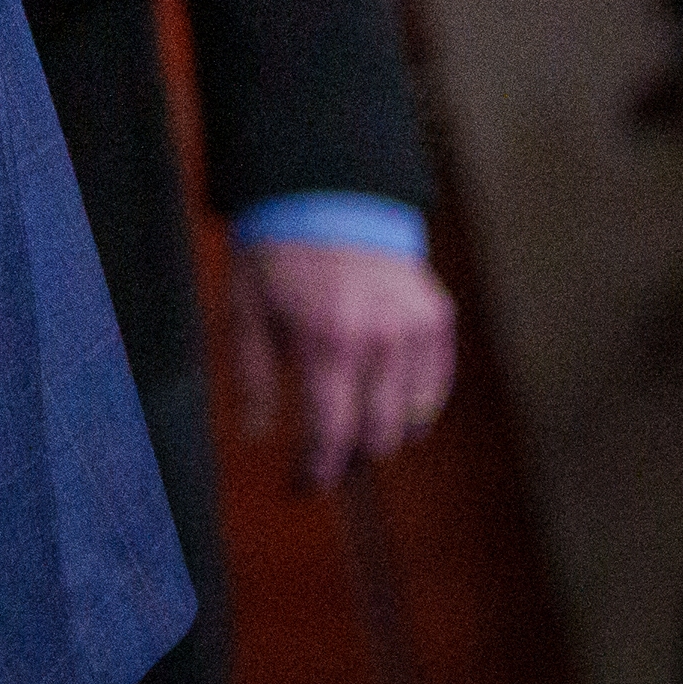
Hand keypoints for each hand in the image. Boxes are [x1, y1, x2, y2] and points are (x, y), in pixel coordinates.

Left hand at [233, 234, 458, 492]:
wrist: (324, 195)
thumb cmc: (274, 258)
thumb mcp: (245, 314)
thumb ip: (253, 380)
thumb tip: (259, 439)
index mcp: (327, 339)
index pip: (332, 431)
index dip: (317, 470)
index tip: (301, 488)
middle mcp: (380, 338)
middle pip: (377, 434)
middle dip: (349, 461)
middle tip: (326, 468)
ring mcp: (416, 328)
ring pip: (411, 418)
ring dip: (383, 439)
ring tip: (353, 441)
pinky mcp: (437, 317)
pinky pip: (434, 386)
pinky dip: (414, 408)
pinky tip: (388, 412)